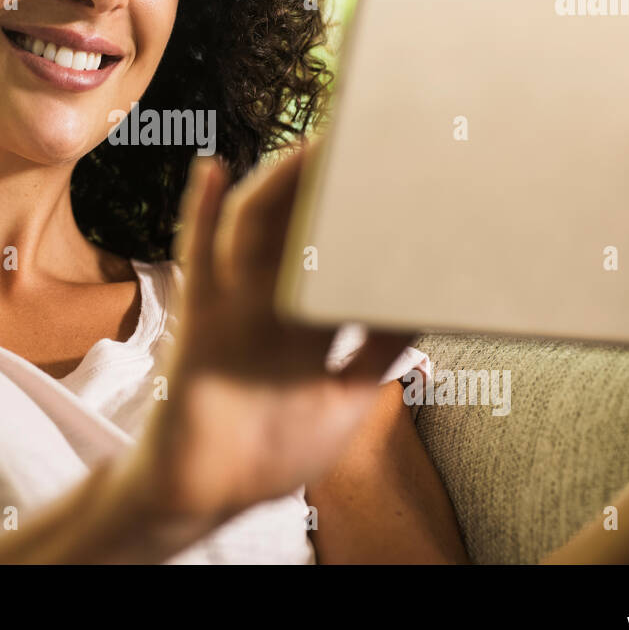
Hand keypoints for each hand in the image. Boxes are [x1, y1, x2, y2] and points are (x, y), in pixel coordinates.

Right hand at [129, 138, 413, 523]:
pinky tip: (213, 169)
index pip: (347, 256)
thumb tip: (428, 306)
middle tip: (365, 136)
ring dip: (281, 184)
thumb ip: (381, 353)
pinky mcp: (202, 323)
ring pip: (258, 231)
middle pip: (305, 230)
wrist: (207, 493)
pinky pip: (201, 261)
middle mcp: (275, 304)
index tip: (409, 180)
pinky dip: (202, 213)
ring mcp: (237, 307)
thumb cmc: (275, 446)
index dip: (373, 220)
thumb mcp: (348, 399)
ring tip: (311, 143)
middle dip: (331, 187)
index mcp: (312, 321)